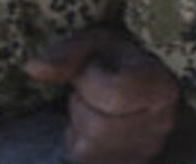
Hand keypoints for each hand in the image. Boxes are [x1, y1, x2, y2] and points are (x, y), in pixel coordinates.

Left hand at [23, 28, 178, 163]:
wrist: (135, 84)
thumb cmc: (115, 61)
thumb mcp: (96, 43)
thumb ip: (68, 51)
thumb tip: (33, 69)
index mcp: (163, 88)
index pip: (116, 95)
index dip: (90, 81)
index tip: (94, 68)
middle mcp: (162, 125)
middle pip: (98, 127)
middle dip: (81, 106)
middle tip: (91, 91)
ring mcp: (145, 152)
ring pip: (88, 148)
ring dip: (79, 125)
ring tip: (94, 108)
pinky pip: (85, 160)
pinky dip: (79, 143)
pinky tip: (92, 127)